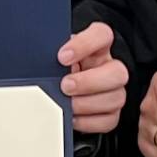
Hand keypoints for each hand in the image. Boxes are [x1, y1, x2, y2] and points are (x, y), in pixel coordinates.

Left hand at [59, 22, 128, 136]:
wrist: (57, 88)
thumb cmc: (56, 70)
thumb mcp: (53, 57)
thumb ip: (51, 56)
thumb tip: (39, 63)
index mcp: (97, 47)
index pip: (102, 35)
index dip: (85, 44)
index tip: (62, 56)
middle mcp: (110, 67)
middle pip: (118, 72)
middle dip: (89, 82)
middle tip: (66, 86)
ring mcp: (114, 91)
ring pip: (115, 98)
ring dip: (87, 104)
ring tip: (67, 104)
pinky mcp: (111, 114)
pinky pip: (108, 120)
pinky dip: (88, 122)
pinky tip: (73, 117)